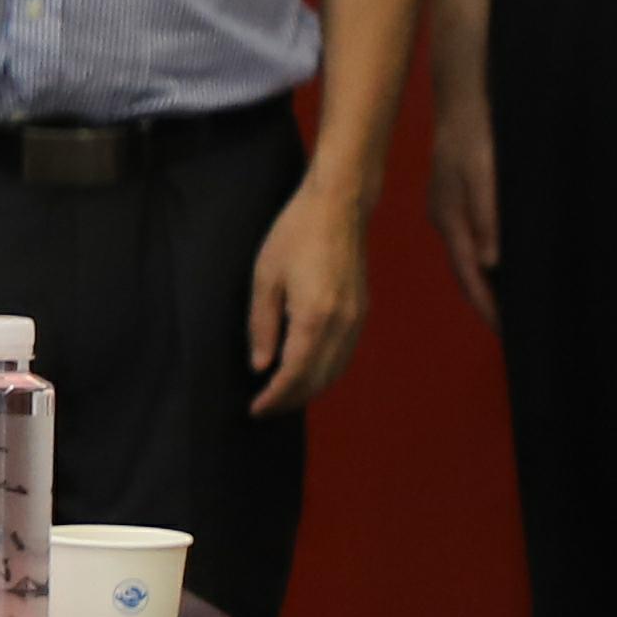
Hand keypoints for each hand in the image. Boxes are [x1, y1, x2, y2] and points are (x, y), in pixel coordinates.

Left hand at [243, 173, 374, 415]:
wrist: (338, 206)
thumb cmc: (295, 235)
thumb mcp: (264, 278)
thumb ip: (262, 325)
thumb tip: (261, 366)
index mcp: (315, 316)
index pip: (294, 374)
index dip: (274, 398)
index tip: (255, 410)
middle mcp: (342, 323)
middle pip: (317, 380)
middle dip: (290, 400)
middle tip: (264, 410)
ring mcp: (356, 318)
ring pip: (335, 371)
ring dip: (309, 390)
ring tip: (282, 397)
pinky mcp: (361, 311)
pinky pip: (344, 354)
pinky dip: (325, 372)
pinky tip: (306, 373)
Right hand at [424, 76, 498, 318]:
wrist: (463, 98)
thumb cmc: (477, 134)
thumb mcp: (486, 173)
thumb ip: (487, 216)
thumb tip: (492, 262)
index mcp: (452, 219)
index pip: (471, 275)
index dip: (488, 306)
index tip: (505, 333)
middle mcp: (447, 220)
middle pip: (467, 272)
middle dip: (486, 302)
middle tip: (509, 330)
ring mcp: (448, 210)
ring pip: (470, 257)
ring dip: (486, 283)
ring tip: (507, 306)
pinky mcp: (456, 198)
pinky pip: (472, 240)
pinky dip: (486, 260)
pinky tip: (500, 264)